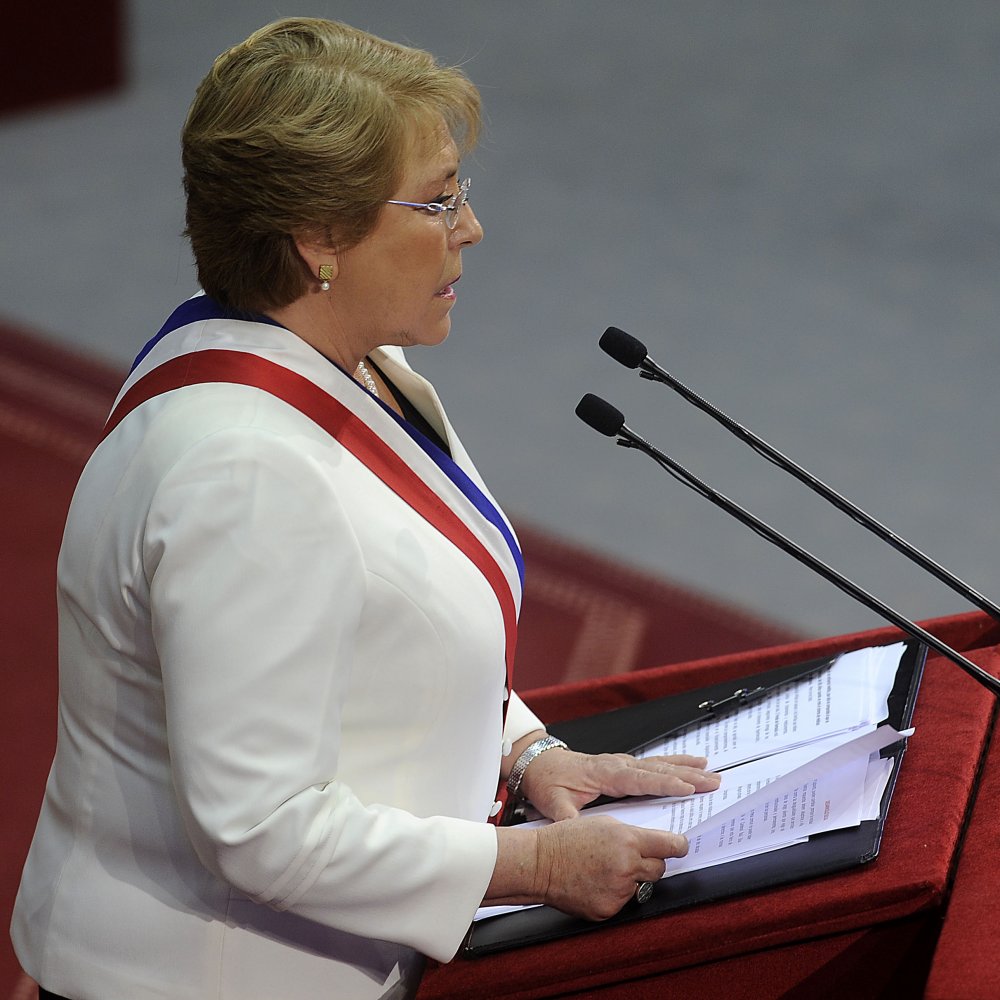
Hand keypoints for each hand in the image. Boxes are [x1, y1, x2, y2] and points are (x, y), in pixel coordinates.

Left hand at [521, 748, 720, 821]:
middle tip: (712, 781)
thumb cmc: (547, 782)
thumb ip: (566, 816)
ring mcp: (621, 763)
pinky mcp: (623, 766)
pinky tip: (691, 763)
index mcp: (604, 774)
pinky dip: (674, 764)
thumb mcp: (552, 802)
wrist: (539, 765)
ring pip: (659, 765)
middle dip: (686, 775)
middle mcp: (617, 765)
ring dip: (685, 767)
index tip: (687, 788)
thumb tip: (578, 832)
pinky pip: (654, 764)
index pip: (638, 779)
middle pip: (656, 770)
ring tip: (709, 770)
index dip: (664, 784)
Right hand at [536, 815, 687, 919]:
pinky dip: (614, 893)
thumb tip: (653, 844)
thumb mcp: (604, 823)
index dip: (679, 846)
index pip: (671, 846)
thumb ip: (631, 834)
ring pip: (640, 886)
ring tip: (604, 869)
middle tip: (632, 857)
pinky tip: (596, 883)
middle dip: (651, 862)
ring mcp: (619, 892)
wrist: (540, 864)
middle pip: (659, 868)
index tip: (681, 847)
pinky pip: (623, 902)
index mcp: (628, 841)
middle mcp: (627, 867)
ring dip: (630, 878)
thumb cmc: (566, 839)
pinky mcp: (609, 910)